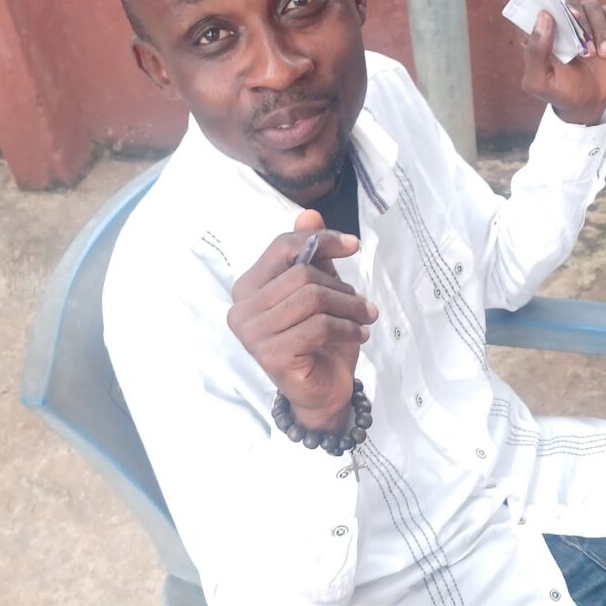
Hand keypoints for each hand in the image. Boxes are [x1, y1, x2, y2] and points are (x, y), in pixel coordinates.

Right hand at [227, 210, 377, 432]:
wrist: (323, 391)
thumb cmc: (320, 340)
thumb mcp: (321, 289)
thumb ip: (312, 254)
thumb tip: (309, 214)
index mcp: (248, 287)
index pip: (281, 248)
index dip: (320, 241)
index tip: (353, 245)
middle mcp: (241, 309)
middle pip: (301, 274)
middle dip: (340, 286)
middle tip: (362, 304)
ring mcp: (252, 334)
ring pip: (311, 298)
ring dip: (348, 307)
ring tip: (364, 318)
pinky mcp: (270, 355)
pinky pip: (318, 326)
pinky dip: (346, 328)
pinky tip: (359, 335)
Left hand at [520, 0, 605, 124]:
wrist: (587, 102)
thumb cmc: (559, 91)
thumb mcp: (539, 81)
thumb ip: (535, 52)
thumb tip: (544, 16)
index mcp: (536, 34)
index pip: (536, 8)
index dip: (549, 8)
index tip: (565, 19)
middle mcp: (558, 23)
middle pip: (569, 2)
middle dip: (582, 24)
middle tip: (589, 50)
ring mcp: (581, 23)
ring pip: (592, 6)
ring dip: (601, 29)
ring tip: (604, 54)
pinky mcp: (601, 25)